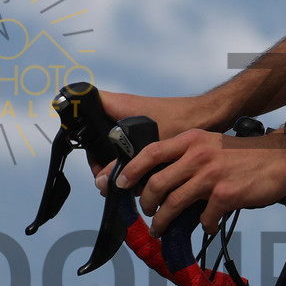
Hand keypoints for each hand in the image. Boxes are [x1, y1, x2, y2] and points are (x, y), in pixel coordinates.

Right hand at [89, 91, 213, 190]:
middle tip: (105, 177)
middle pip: (94, 133)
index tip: (79, 144)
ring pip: (110, 143)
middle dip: (99, 157)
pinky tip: (138, 178)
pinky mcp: (142, 131)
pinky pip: (126, 147)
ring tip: (124, 182)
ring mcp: (131, 121)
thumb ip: (124, 164)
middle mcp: (121, 110)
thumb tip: (102, 182)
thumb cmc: (184, 121)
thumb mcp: (150, 146)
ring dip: (115, 163)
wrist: (210, 116)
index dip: (76, 122)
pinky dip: (129, 162)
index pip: (82, 103)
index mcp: (118, 105)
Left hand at [114, 129, 285, 235]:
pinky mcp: (226, 194)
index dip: (131, 169)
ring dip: (162, 222)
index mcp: (192, 140)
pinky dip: (204, 225)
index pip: (151, 151)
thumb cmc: (245, 154)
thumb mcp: (212, 144)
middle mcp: (198, 155)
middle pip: (156, 183)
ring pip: (173, 204)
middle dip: (146, 204)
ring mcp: (212, 175)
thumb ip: (188, 157)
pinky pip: (204, 218)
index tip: (121, 184)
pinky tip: (209, 225)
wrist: (282, 157)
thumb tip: (162, 183)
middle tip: (148, 212)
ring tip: (161, 228)